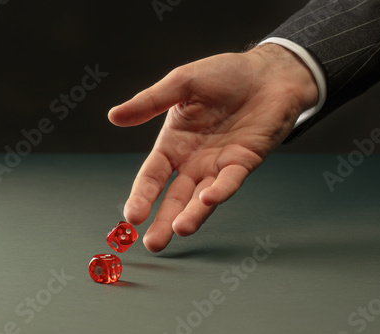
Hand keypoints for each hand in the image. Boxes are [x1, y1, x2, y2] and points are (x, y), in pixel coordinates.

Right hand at [108, 44, 317, 251]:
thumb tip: (113, 116)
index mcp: (174, 143)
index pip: (152, 176)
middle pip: (175, 196)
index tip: (131, 218)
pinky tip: (207, 199)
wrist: (266, 73)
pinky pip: (230, 181)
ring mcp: (219, 164)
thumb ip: (150, 102)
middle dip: (163, 220)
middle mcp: (194, 160)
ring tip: (178, 231)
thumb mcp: (181, 84)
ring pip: (201, 197)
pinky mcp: (244, 162)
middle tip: (153, 243)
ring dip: (191, 215)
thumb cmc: (223, 75)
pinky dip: (220, 191)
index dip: (141, 196)